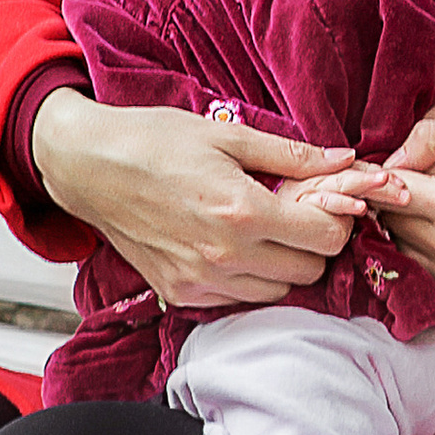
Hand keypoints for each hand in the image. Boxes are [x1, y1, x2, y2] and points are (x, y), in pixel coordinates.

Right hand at [28, 89, 359, 312]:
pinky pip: (238, 299)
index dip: (337, 218)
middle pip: (309, 272)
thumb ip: (292, 155)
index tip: (324, 200)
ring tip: (262, 227)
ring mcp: (201, 281)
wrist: (88, 166)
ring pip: (277, 292)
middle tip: (295, 212)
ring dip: (282, 263)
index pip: (326, 238)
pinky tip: (233, 245)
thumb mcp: (228, 134)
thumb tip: (345, 160)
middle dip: (313, 243)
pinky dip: (248, 278)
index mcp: (243, 212)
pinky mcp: (181, 293)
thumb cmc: (154, 141)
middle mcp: (225, 256)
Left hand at [369, 100, 434, 326]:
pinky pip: (418, 283)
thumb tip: (391, 159)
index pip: (387, 190)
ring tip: (432, 221)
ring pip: (398, 255)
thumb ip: (434, 135)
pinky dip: (422, 265)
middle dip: (395, 206)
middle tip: (416, 195)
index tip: (389, 176)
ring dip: (405, 237)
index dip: (382, 180)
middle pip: (388, 223)